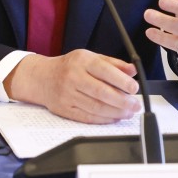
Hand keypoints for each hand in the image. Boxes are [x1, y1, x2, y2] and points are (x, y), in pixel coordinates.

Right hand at [4, 51, 139, 123]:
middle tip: (135, 105)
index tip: (134, 88)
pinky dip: (103, 119)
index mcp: (82, 61)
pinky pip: (87, 117)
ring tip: (128, 112)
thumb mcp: (91, 57)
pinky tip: (114, 117)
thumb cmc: (70, 67)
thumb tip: (132, 70)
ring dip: (116, 112)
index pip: (105, 71)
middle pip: (101, 92)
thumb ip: (113, 63)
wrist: (41, 78)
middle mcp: (73, 77)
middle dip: (122, 101)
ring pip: (96, 107)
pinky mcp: (64, 109)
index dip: (122, 81)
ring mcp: (67, 95)